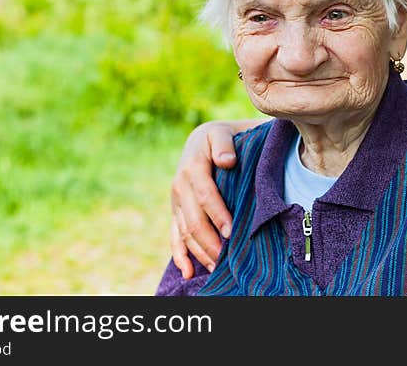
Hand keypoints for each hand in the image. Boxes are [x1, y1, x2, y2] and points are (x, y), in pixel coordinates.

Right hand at [170, 121, 238, 277]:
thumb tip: (227, 161)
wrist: (202, 140)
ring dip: (199, 252)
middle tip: (227, 258)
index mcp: (192, 167)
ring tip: (217, 268)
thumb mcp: (221, 133)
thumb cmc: (219, 138)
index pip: (206, 195)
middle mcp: (180, 186)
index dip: (218, 214)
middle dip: (210, 241)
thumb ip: (224, 144)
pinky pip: (174, 235)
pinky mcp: (176, 211)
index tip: (231, 231)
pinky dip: (179, 255)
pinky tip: (188, 272)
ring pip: (185, 232)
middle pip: (194, 220)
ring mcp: (176, 201)